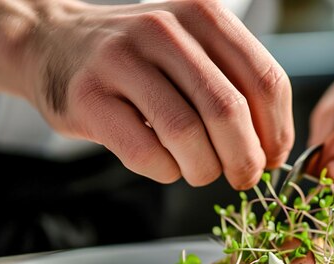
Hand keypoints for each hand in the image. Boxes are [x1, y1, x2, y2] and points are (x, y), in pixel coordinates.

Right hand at [21, 0, 293, 188]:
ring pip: (186, 134)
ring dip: (204, 169)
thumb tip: (273, 149)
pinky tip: (166, 165)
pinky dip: (166, 172)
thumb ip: (237, 89)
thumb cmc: (143, 61)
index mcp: (204, 15)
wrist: (56, 43)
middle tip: (244, 177)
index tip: (273, 158)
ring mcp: (121, 60)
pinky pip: (145, 153)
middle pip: (228, 110)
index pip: (265, 81)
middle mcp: (164, 29)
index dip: (277, 132)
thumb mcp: (196, 53)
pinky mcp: (89, 97)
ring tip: (201, 171)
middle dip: (246, 158)